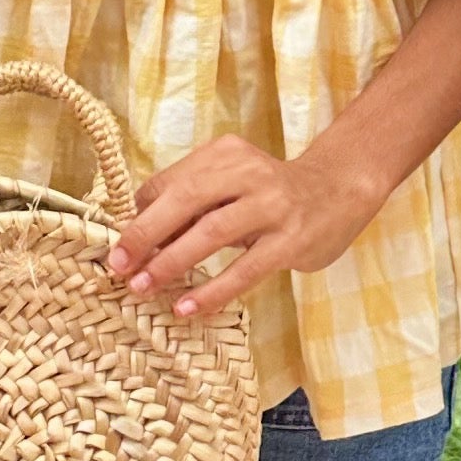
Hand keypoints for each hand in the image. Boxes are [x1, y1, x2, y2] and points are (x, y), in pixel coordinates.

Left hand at [106, 133, 380, 321]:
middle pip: (186, 199)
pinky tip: (188, 307)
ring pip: (211, 232)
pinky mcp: (291, 239)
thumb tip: (138, 238)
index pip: (171, 183)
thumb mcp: (232, 182)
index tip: (122, 248)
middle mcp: (249, 171)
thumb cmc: (271, 193)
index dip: (141, 216)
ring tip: (144, 288)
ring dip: (171, 262)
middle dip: (145, 234)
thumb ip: (193, 201)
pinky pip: (246, 268)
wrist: (340, 190)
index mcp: (225, 153)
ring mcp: (273, 205)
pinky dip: (213, 290)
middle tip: (119, 266)